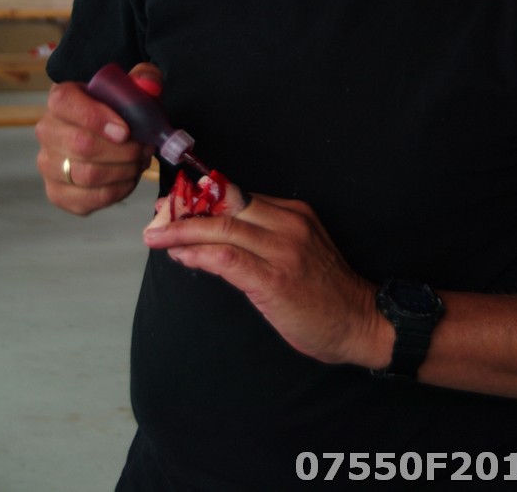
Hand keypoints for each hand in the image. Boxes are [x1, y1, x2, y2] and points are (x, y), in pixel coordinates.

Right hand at [36, 63, 160, 215]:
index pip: (67, 104)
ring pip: (86, 175)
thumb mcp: (133, 87)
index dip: (96, 117)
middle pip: (81, 145)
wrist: (106, 134)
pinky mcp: (58, 193)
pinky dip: (117, 192)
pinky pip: (88, 200)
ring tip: (139, 162)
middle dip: (122, 151)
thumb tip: (148, 85)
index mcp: (61, 99)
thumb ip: (144, 78)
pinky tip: (128, 179)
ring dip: (123, 171)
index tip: (126, 130)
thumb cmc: (118, 110)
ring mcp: (49, 165)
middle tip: (144, 148)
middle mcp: (47, 131)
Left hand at [143, 194, 391, 366]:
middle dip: (184, 211)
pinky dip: (199, 255)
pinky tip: (181, 257)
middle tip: (156, 219)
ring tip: (156, 237)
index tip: (174, 202)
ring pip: (222, 228)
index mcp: (292, 212)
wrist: (360, 322)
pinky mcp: (274, 279)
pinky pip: (227, 259)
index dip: (200, 196)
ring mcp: (282, 250)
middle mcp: (287, 223)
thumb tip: (214, 232)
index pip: (237, 194)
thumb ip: (263, 236)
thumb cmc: (325, 291)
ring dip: (182, 232)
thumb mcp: (298, 249)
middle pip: (225, 206)